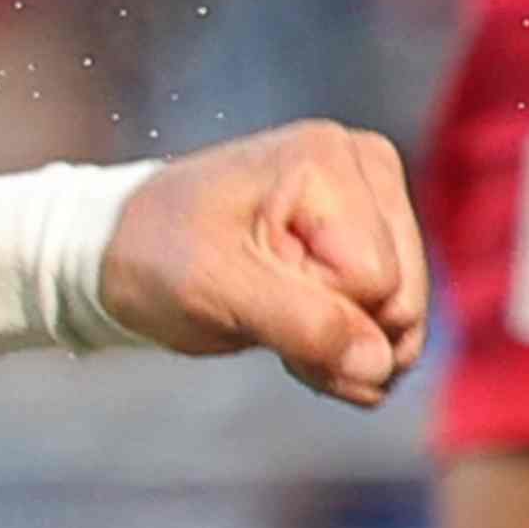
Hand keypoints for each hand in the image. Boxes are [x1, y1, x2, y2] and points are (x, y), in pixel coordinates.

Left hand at [102, 122, 429, 407]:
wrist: (125, 247)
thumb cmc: (157, 256)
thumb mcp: (215, 290)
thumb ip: (303, 325)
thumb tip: (380, 366)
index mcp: (326, 161)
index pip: (374, 281)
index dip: (320, 318)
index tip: (253, 308)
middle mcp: (362, 166)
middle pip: (400, 295)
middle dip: (341, 337)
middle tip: (264, 323)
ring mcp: (371, 197)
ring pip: (403, 309)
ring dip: (344, 347)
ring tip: (276, 325)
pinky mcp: (368, 230)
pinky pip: (393, 308)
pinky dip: (348, 340)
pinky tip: (300, 330)